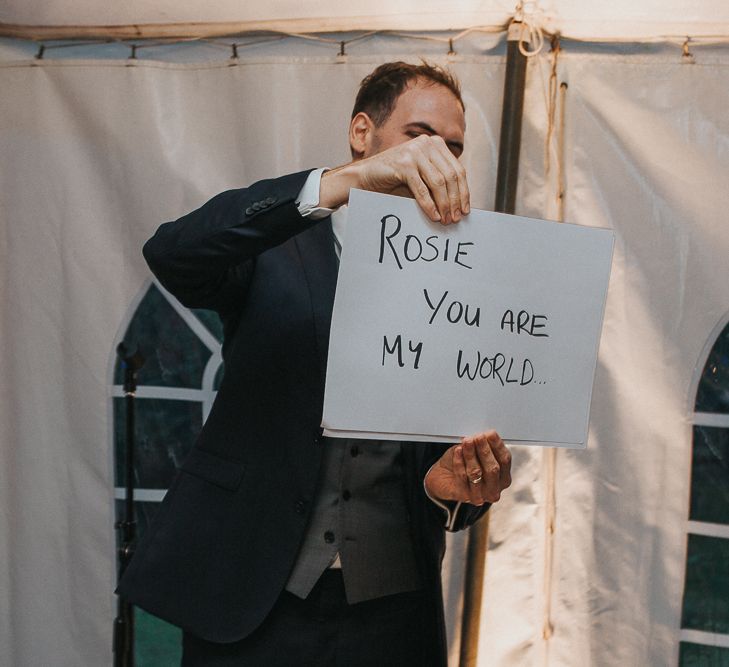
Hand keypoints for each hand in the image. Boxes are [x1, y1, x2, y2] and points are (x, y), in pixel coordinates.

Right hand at [320, 135, 469, 224]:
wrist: (365, 177)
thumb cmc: (394, 180)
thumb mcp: (421, 179)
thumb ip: (438, 185)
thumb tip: (459, 205)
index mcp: (435, 144)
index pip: (457, 169)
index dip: (463, 192)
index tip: (465, 211)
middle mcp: (427, 143)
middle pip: (450, 176)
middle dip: (455, 200)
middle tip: (455, 219)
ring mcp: (415, 151)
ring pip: (439, 182)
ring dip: (444, 204)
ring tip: (445, 220)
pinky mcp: (404, 163)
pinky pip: (422, 188)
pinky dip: (429, 205)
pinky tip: (434, 216)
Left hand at [425, 431, 511, 505]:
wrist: (443, 477)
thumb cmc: (463, 463)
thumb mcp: (476, 452)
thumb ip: (482, 445)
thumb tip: (484, 434)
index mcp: (503, 478)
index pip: (505, 460)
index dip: (498, 446)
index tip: (491, 434)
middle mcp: (494, 489)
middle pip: (493, 469)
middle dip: (485, 451)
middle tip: (478, 437)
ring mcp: (479, 495)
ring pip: (477, 472)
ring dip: (471, 455)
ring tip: (467, 441)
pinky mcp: (463, 496)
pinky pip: (462, 476)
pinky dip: (460, 462)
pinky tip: (458, 451)